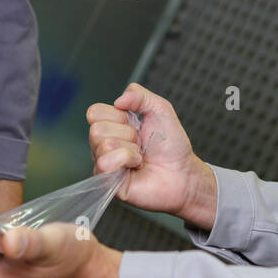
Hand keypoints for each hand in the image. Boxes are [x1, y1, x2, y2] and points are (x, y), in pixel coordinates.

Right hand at [86, 82, 217, 229]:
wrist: (183, 172)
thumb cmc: (171, 145)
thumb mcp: (159, 109)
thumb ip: (138, 94)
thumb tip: (118, 100)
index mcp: (112, 126)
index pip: (94, 112)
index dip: (117, 115)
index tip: (134, 124)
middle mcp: (104, 145)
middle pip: (96, 129)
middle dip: (126, 133)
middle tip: (141, 144)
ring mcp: (105, 164)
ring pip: (104, 145)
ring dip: (130, 149)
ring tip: (140, 157)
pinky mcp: (108, 183)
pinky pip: (105, 163)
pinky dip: (126, 160)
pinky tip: (136, 167)